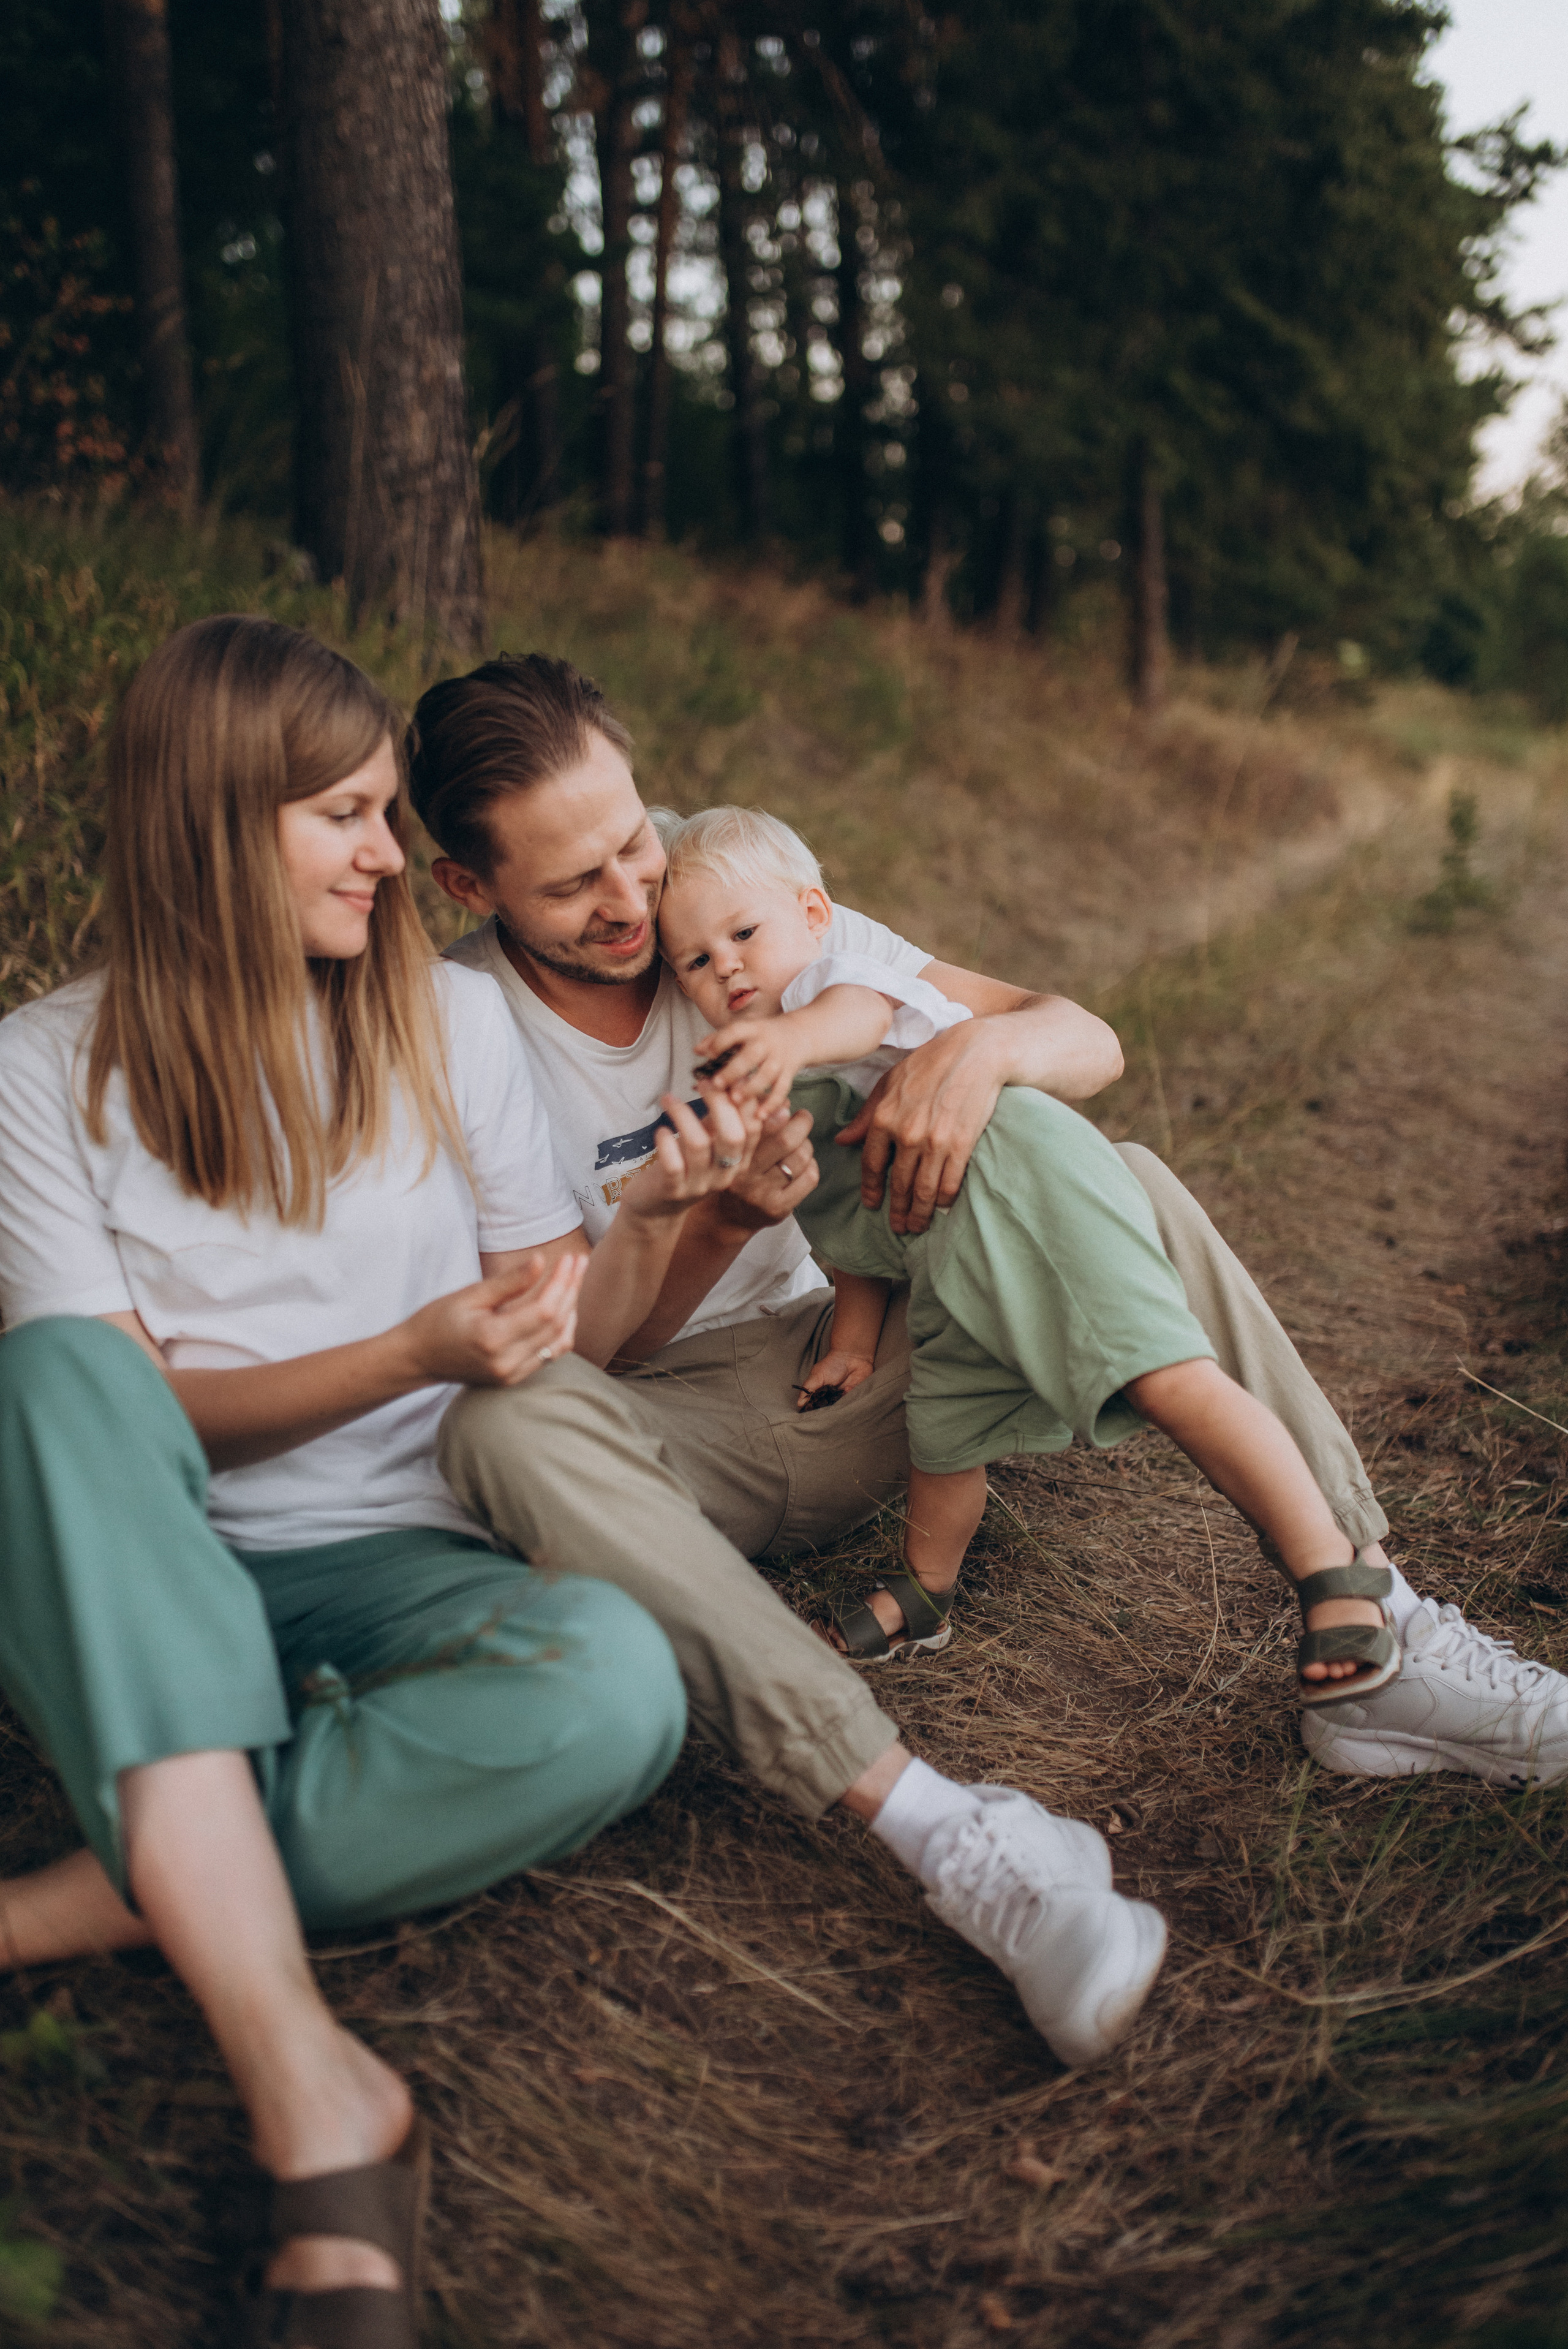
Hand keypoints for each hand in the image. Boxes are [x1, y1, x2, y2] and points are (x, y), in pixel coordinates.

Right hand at [399, 1250, 585, 1387]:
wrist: (418, 1357)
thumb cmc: (437, 1321)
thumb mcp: (469, 1295)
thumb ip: (509, 1282)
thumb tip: (540, 1260)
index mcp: (492, 1339)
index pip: (544, 1310)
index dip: (561, 1282)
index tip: (569, 1257)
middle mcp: (507, 1362)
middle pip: (556, 1324)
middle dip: (571, 1289)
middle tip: (579, 1261)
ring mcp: (512, 1375)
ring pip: (560, 1341)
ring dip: (571, 1309)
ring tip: (574, 1279)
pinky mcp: (515, 1378)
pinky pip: (551, 1354)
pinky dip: (562, 1329)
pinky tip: (565, 1306)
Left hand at [617, 1085, 759, 1221]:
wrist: (655, 1209)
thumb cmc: (683, 1166)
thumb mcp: (709, 1145)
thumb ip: (721, 1120)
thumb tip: (736, 1081)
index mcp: (738, 1161)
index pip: (753, 1128)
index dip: (743, 1100)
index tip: (726, 1078)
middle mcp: (724, 1174)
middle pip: (733, 1135)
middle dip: (719, 1102)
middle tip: (703, 1082)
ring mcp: (699, 1184)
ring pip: (699, 1144)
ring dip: (682, 1114)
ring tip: (668, 1099)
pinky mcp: (672, 1190)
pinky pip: (673, 1163)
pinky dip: (666, 1141)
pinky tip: (660, 1131)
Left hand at [695, 1016, 807, 1120]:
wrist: (799, 1035)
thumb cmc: (762, 1035)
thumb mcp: (744, 1030)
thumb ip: (719, 1039)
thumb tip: (697, 1051)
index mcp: (752, 1029)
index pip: (735, 1031)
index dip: (721, 1042)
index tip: (708, 1055)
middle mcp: (766, 1043)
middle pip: (751, 1055)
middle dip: (734, 1070)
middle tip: (718, 1084)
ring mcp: (779, 1059)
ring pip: (767, 1074)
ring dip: (752, 1087)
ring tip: (736, 1100)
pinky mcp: (789, 1073)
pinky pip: (782, 1089)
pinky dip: (772, 1103)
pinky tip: (759, 1116)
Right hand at [707, 1105, 818, 1233]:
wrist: (727, 1215)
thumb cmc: (732, 1168)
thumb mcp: (726, 1140)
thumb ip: (746, 1117)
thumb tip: (781, 1099)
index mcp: (730, 1151)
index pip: (756, 1125)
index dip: (775, 1110)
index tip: (784, 1106)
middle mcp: (743, 1173)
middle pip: (785, 1140)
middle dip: (801, 1123)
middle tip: (803, 1117)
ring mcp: (761, 1192)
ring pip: (800, 1158)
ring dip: (806, 1145)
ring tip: (801, 1142)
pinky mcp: (777, 1208)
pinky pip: (809, 1178)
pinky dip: (811, 1166)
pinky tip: (803, 1165)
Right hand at [794, 1347, 874, 1408]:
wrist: (852, 1357)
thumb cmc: (832, 1364)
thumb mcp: (816, 1376)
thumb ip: (808, 1389)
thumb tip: (799, 1404)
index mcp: (818, 1391)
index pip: (813, 1404)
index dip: (812, 1409)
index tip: (812, 1413)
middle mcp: (829, 1395)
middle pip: (826, 1408)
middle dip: (827, 1408)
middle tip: (827, 1404)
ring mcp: (840, 1395)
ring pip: (837, 1407)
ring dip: (838, 1402)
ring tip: (837, 1393)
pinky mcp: (852, 1395)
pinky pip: (849, 1401)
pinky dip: (848, 1395)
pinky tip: (847, 1387)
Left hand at [836, 1018, 1006, 1234]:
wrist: (975, 1053)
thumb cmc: (930, 1062)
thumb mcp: (890, 1082)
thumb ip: (866, 1114)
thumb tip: (842, 1140)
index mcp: (884, 1118)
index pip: (871, 1165)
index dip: (871, 1189)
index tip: (872, 1204)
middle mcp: (907, 1134)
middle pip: (898, 1184)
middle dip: (897, 1210)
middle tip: (898, 1227)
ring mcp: (935, 1142)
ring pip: (923, 1190)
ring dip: (919, 1213)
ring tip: (917, 1226)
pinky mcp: (961, 1145)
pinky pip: (949, 1182)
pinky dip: (944, 1199)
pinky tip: (941, 1207)